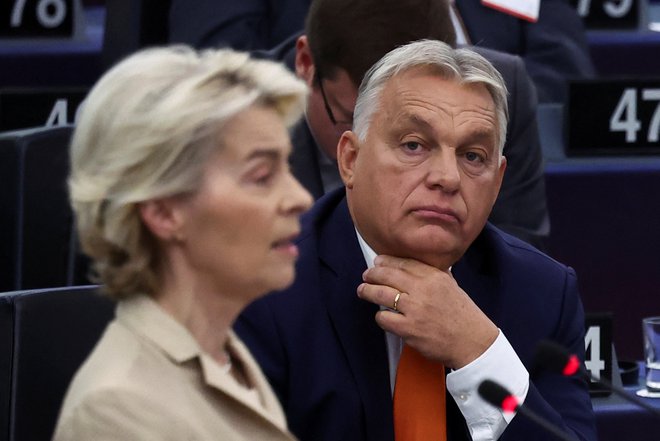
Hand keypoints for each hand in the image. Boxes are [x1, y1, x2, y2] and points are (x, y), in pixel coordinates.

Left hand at [357, 255, 497, 368]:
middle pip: (388, 275)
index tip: (377, 262)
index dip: (386, 262)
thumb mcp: (451, 286)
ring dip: (368, 292)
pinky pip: (384, 318)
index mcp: (434, 277)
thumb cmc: (463, 315)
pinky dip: (380, 316)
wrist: (473, 342)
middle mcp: (423, 290)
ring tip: (363, 291)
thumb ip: (433, 275)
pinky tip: (382, 316)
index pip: (403, 263)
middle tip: (366, 276)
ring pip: (381, 294)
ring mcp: (414, 309)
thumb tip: (411, 266)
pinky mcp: (408, 329)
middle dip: (372, 274)